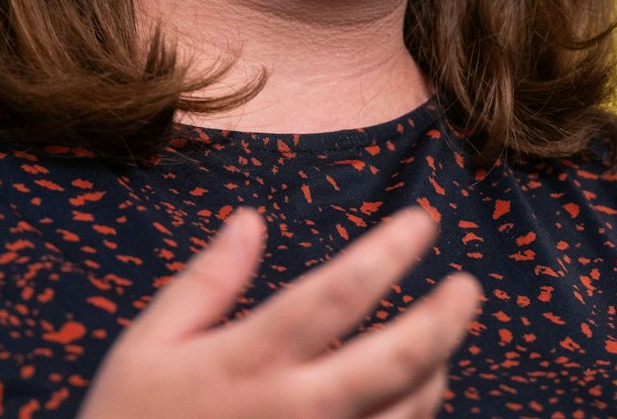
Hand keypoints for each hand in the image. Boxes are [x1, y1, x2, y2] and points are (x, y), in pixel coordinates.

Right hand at [77, 207, 481, 418]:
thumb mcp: (148, 346)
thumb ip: (206, 282)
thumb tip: (251, 218)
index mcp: (248, 361)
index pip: (339, 293)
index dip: (391, 250)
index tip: (424, 219)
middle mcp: (293, 411)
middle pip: (397, 360)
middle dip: (445, 318)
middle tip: (468, 286)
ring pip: (407, 412)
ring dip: (436, 371)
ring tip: (443, 337)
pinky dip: (412, 417)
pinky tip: (415, 394)